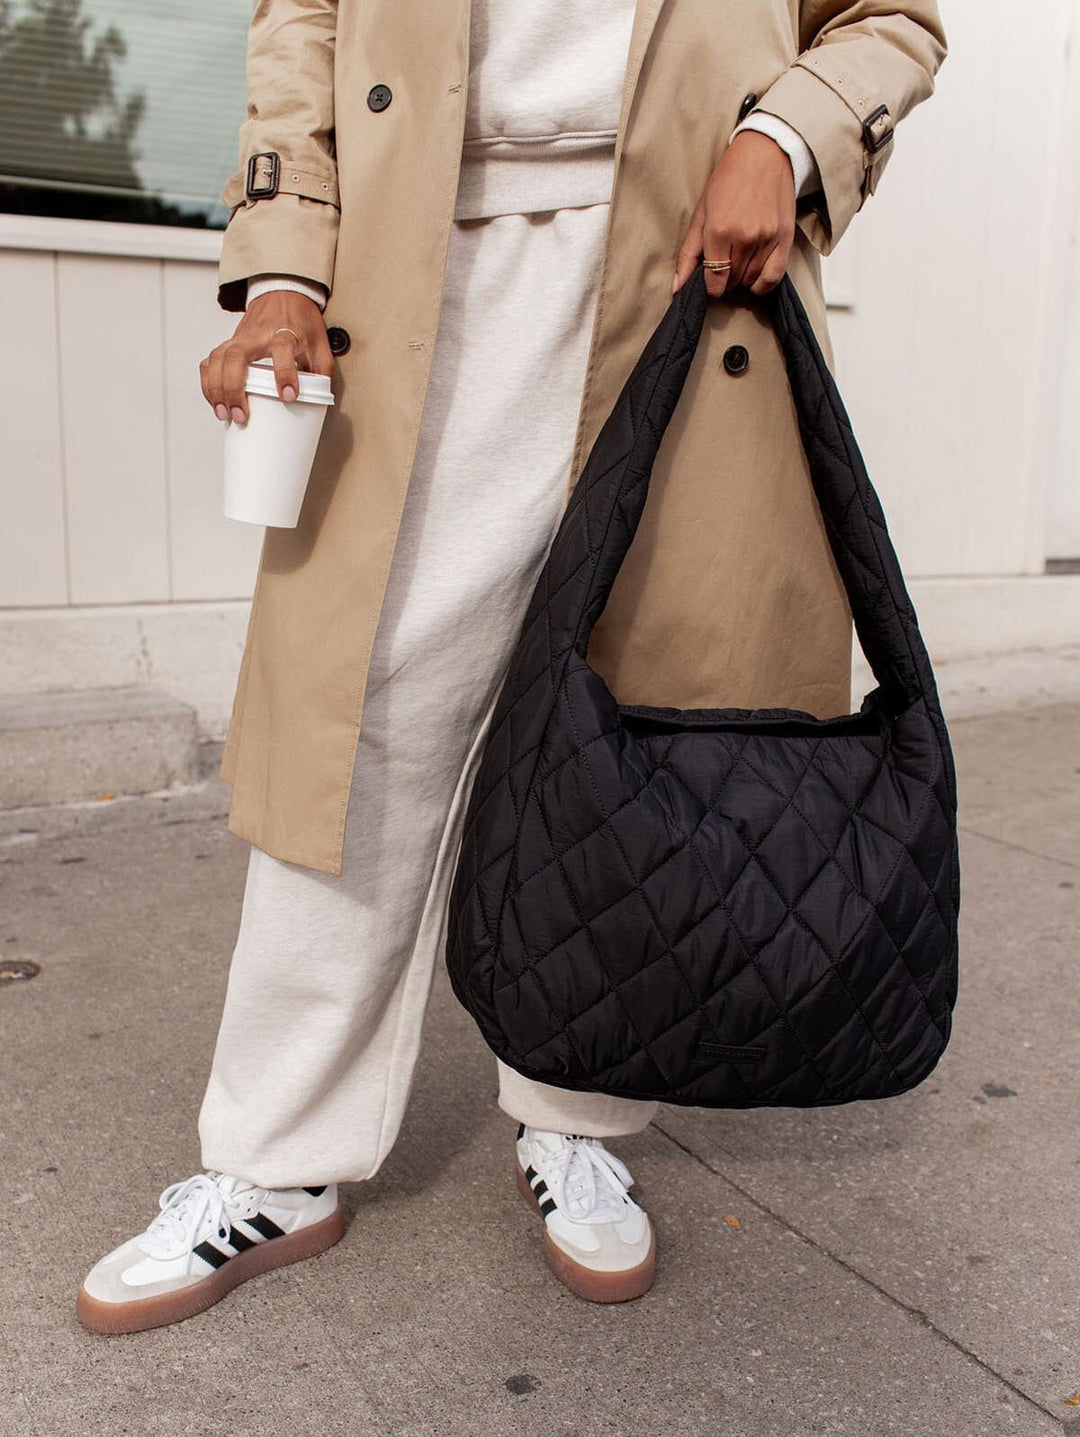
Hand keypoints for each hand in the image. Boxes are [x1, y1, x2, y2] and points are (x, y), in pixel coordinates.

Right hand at [199, 291, 333, 423]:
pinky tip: (215, 401)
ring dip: (216, 389)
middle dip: (234, 389)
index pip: (282, 348)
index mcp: (285, 331)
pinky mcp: (228, 344)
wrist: (283, 294)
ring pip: (217, 360)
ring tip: (224, 414)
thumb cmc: (301, 321)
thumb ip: (321, 372)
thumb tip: (316, 402)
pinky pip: (210, 362)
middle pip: (236, 357)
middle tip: (241, 415)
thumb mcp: (320, 345)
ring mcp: (238, 339)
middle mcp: (257, 335)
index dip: (285, 373)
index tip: (289, 396)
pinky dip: (208, 383)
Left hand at [673, 130, 796, 300]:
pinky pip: (773, 278)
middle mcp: (745, 238)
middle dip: (724, 281)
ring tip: (738, 261)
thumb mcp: (701, 213)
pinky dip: (762, 283)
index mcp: (720, 231)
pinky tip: (754, 273)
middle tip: (722, 265)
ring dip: (742, 279)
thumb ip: (689, 253)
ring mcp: (767, 240)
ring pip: (751, 281)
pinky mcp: (785, 239)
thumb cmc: (729, 179)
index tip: (709, 284)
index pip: (715, 281)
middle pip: (732, 282)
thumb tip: (678, 287)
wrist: (764, 154)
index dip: (710, 289)